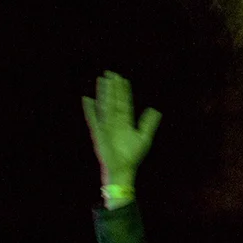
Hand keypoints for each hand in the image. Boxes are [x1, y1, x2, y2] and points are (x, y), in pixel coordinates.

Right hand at [82, 71, 162, 190]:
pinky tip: (87, 99)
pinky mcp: (98, 133)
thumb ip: (148, 123)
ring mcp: (106, 126)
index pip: (124, 103)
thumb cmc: (132, 156)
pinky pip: (93, 119)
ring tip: (102, 80)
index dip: (123, 91)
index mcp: (125, 122)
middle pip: (113, 101)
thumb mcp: (144, 138)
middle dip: (113, 88)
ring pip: (104, 106)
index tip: (122, 79)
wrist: (122, 169)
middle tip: (111, 73)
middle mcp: (115, 122)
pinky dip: (90, 110)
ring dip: (103, 93)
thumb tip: (155, 110)